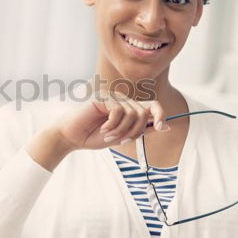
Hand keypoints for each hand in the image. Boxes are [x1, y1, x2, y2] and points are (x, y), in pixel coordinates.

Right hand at [53, 89, 170, 150]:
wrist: (71, 137)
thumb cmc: (93, 137)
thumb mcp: (122, 136)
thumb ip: (142, 130)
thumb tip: (166, 127)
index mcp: (128, 108)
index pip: (153, 105)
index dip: (161, 115)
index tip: (161, 127)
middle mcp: (122, 100)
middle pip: (144, 112)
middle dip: (135, 131)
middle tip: (121, 141)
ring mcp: (113, 97)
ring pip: (133, 113)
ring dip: (122, 130)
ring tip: (109, 136)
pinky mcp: (103, 97)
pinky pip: (119, 111)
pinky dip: (113, 125)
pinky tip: (103, 129)